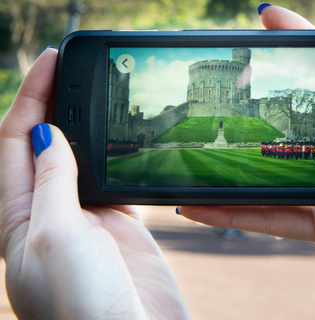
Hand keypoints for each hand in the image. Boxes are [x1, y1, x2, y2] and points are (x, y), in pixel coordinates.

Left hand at [0, 49, 188, 318]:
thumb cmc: (80, 305)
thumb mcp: (55, 234)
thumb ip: (52, 181)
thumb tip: (47, 134)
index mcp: (17, 215)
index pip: (15, 141)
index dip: (30, 97)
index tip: (50, 62)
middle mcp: (47, 214)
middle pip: (45, 144)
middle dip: (53, 103)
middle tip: (71, 68)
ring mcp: (85, 219)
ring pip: (81, 159)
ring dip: (86, 126)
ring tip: (97, 94)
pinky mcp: (118, 225)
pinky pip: (112, 179)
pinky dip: (116, 155)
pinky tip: (124, 140)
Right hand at [179, 4, 314, 318]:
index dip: (298, 47)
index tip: (267, 21)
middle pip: (290, 126)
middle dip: (254, 105)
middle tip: (218, 84)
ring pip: (271, 178)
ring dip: (230, 168)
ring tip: (195, 149)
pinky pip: (272, 219)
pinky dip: (233, 215)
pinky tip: (197, 206)